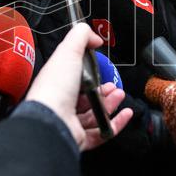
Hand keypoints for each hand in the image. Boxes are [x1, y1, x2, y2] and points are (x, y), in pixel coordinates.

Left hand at [24, 23, 132, 151]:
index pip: (73, 77)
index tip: (101, 67)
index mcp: (56, 83)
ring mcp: (69, 122)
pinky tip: (124, 114)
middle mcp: (61, 103)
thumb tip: (95, 37)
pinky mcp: (79, 138)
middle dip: (103, 90)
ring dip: (110, 104)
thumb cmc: (55, 87)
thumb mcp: (68, 51)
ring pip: (94, 114)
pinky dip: (115, 124)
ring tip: (120, 96)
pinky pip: (101, 133)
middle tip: (113, 85)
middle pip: (85, 97)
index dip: (89, 72)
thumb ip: (81, 36)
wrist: (51, 120)